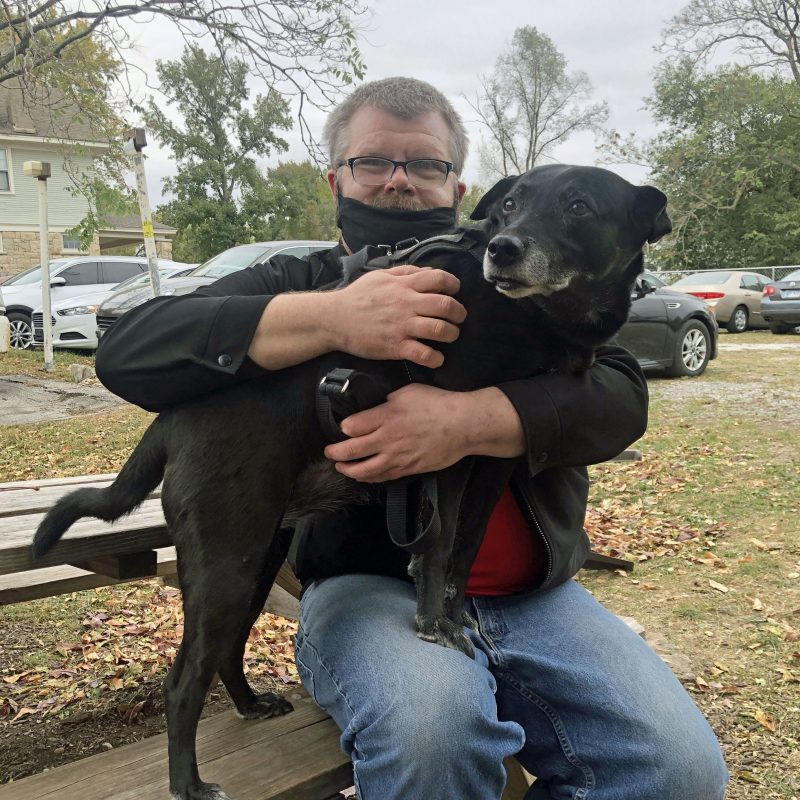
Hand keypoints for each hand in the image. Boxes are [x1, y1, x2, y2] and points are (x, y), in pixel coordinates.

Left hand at [324, 384, 471, 481]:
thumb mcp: (408, 392)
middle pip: (352, 451)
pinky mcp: (409, 468)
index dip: (343, 428)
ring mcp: (398, 457)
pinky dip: (370, 478)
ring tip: (341, 468)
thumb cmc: (438, 404)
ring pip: (365, 470)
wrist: (463, 425)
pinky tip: (364, 476)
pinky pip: (384, 476)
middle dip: (336, 453)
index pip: (351, 427)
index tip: (342, 427)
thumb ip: (387, 401)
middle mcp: (388, 439)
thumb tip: (376, 407)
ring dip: (349, 470)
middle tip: (329, 452)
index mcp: (386, 417)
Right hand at [333, 266, 466, 367]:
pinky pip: (423, 354)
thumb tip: (429, 271)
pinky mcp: (395, 346)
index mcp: (403, 285)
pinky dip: (435, 358)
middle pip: (446, 305)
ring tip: (450, 335)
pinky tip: (436, 358)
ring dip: (451, 334)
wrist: (334, 319)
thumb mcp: (380, 276)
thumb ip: (405, 272)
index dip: (453, 284)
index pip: (440, 279)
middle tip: (458, 317)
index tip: (455, 291)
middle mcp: (406, 304)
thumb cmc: (357, 297)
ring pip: (440, 330)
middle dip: (459, 312)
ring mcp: (402, 326)